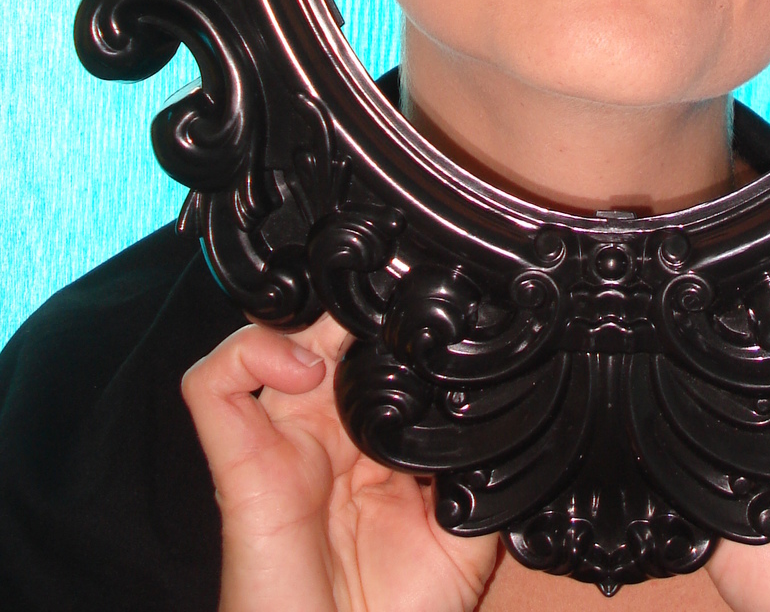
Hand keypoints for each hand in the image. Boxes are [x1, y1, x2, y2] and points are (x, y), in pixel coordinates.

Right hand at [182, 315, 499, 611]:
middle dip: (353, 305)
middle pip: (320, 329)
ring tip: (343, 343)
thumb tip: (494, 403)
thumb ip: (473, 461)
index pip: (366, 351)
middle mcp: (319, 432)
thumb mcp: (465, 528)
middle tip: (390, 305)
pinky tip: (303, 373)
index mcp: (367, 439)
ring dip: (302, 319)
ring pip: (261, 336)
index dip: (389, 321)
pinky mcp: (239, 466)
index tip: (428, 305)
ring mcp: (277, 443)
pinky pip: (211, 386)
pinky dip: (248, 353)